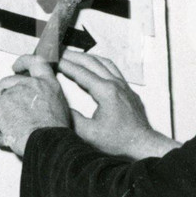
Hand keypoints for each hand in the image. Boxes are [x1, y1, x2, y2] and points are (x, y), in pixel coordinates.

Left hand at [0, 58, 69, 157]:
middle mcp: (29, 84)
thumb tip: (39, 103)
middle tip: (10, 110)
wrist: (47, 141)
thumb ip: (46, 97)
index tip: (16, 66)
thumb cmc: (55, 131)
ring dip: (3, 116)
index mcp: (46, 83)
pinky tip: (8, 136)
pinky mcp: (0, 107)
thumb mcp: (59, 106)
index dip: (23, 62)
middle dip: (5, 94)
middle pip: (8, 82)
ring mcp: (13, 94)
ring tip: (14, 130)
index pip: (34, 61)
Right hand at [56, 51, 178, 159]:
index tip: (54, 59)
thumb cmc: (119, 141)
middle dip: (74, 56)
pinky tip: (94, 66)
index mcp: (106, 92)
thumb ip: (73, 119)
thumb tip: (60, 107)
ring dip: (87, 57)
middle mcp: (116, 84)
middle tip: (60, 52)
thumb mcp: (90, 134)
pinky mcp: (128, 89)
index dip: (65, 65)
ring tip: (74, 56)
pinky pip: (112, 69)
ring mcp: (123, 85)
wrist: (142, 144)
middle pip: (92, 62)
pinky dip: (99, 63)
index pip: (81, 73)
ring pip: (103, 63)